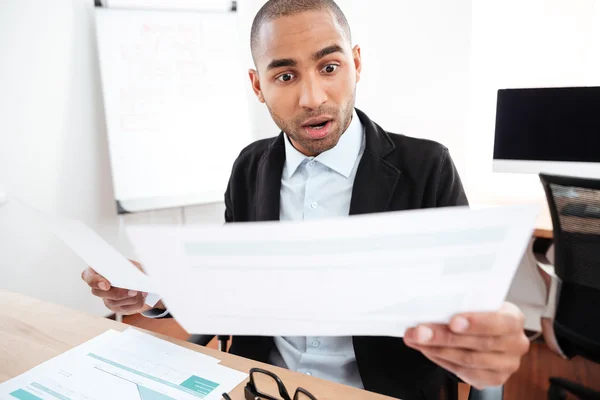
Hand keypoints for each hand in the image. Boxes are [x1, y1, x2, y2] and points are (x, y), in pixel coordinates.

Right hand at [81, 261, 153, 314]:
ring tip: (141, 291)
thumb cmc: (133, 269)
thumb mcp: (132, 265)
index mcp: (98, 272)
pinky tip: (143, 296)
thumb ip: (129, 269)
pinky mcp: (117, 308)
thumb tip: (133, 277)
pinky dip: (136, 302)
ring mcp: (107, 299)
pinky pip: (125, 309)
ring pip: (113, 303)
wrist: (142, 280)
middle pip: (99, 293)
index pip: (88, 276)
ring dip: (130, 298)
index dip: (95, 281)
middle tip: (133, 290)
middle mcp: (99, 287)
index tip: (106, 285)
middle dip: (117, 293)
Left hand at [403, 302, 529, 388]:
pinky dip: (442, 360)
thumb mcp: (477, 304)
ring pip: (468, 360)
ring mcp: (507, 364)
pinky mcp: (494, 379)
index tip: (453, 322)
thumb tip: (431, 305)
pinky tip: (427, 350)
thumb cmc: (480, 314)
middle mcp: (515, 343)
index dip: (476, 323)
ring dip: (437, 349)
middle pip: (479, 343)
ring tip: (416, 340)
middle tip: (420, 331)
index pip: (500, 322)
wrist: (487, 332)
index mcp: (514, 319)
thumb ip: (462, 305)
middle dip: (444, 337)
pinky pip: (464, 372)